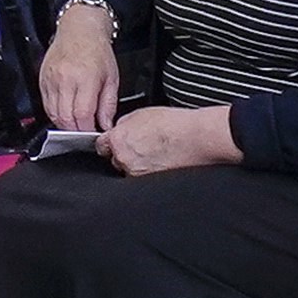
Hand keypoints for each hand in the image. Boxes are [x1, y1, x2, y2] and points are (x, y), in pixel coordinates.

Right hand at [39, 5, 120, 134]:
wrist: (79, 29)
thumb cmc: (97, 51)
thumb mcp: (111, 78)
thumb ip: (108, 104)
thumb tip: (105, 125)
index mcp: (85, 78)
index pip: (82, 114)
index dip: (87, 129)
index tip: (93, 133)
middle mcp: (65, 79)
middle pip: (65, 117)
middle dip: (76, 131)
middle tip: (85, 132)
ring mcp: (51, 79)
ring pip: (53, 113)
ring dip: (64, 125)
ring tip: (76, 125)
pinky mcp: (42, 79)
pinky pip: (46, 104)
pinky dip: (54, 114)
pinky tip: (65, 113)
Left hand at [100, 103, 219, 175]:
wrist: (195, 138)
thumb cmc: (174, 125)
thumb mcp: (141, 113)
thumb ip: (124, 124)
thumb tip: (120, 129)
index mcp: (118, 140)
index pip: (101, 146)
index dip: (109, 144)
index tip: (114, 144)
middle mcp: (124, 159)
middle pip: (115, 160)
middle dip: (125, 154)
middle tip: (143, 146)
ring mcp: (137, 173)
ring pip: (130, 170)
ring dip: (138, 164)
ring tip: (156, 153)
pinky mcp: (151, 184)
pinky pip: (144, 178)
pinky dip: (151, 171)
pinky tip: (163, 160)